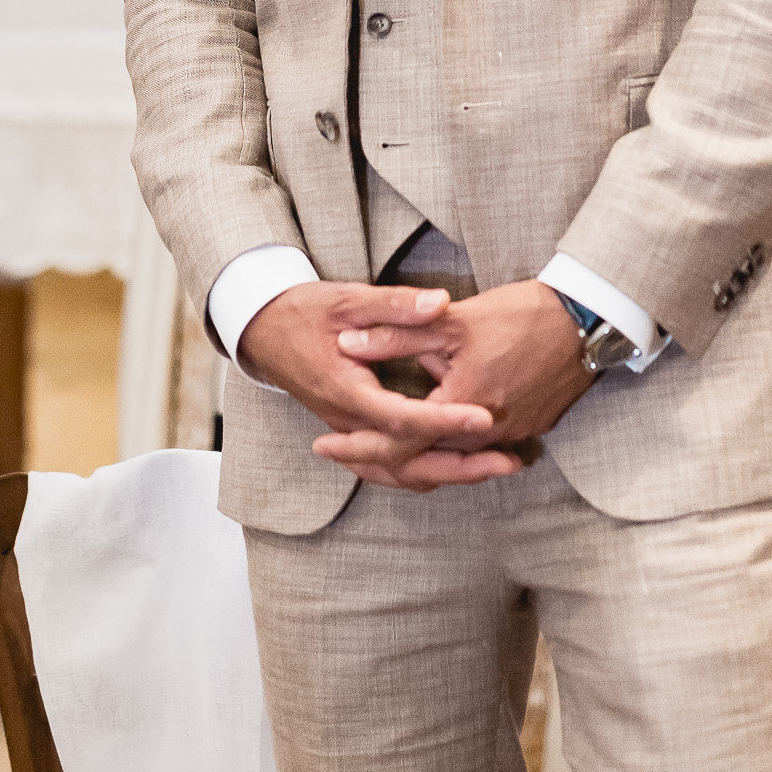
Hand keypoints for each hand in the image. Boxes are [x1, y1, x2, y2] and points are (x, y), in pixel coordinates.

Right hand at [237, 281, 524, 492]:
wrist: (261, 331)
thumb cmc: (303, 311)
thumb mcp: (347, 297)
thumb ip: (394, 304)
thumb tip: (440, 303)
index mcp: (346, 391)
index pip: (401, 419)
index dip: (445, 422)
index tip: (485, 419)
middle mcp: (347, 423)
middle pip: (406, 463)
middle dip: (461, 465)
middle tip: (510, 462)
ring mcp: (348, 433)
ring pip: (399, 473)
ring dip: (449, 473)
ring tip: (497, 466)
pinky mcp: (353, 433)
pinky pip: (390, 467)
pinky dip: (424, 470)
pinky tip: (456, 464)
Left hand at [315, 281, 591, 480]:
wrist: (585, 319)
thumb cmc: (520, 314)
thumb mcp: (451, 319)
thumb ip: (396, 334)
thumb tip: (347, 345)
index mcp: (463, 407)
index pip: (399, 443)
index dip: (358, 446)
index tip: (325, 445)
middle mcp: (488, 433)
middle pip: (422, 461)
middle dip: (376, 458)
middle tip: (337, 451)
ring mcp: (512, 435)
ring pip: (451, 459)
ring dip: (413, 456)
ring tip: (373, 447)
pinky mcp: (529, 428)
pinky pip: (477, 451)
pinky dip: (447, 449)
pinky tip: (429, 434)